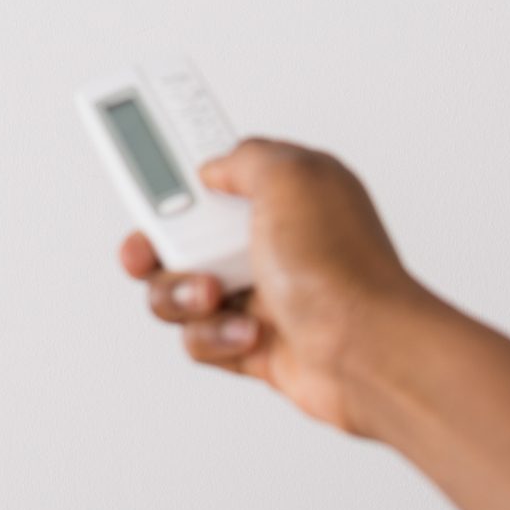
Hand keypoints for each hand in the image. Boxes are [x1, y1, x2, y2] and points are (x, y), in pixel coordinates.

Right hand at [119, 137, 435, 435]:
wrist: (366, 353)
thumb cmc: (339, 269)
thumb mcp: (290, 174)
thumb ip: (244, 156)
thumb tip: (214, 167)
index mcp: (282, 194)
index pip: (215, 170)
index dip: (175, 169)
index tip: (142, 165)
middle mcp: (269, 241)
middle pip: (179, 234)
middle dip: (155, 244)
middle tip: (150, 247)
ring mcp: (259, 293)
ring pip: (178, 289)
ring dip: (182, 294)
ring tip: (214, 295)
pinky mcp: (250, 342)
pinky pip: (197, 337)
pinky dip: (213, 336)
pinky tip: (249, 333)